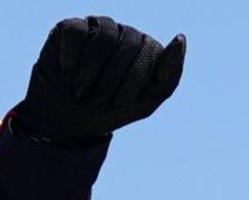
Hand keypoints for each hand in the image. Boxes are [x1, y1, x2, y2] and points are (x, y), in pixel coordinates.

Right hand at [14, 16, 185, 145]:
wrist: (68, 122)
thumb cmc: (109, 110)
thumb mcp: (145, 102)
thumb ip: (168, 75)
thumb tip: (180, 38)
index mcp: (145, 48)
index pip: (152, 50)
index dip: (137, 80)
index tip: (122, 102)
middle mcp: (123, 33)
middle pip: (130, 42)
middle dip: (115, 79)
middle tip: (102, 100)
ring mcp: (97, 28)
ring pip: (105, 35)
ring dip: (93, 70)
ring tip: (82, 90)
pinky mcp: (70, 28)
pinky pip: (76, 32)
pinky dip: (72, 59)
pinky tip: (67, 74)